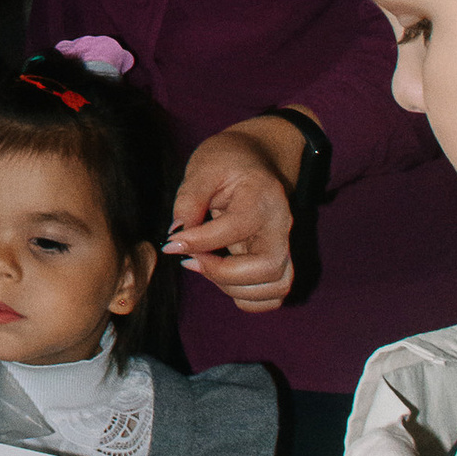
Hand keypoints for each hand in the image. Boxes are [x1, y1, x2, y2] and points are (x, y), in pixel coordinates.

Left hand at [164, 124, 299, 311]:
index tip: (172, 244)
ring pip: (276, 287)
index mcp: (263, 197)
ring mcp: (284, 245)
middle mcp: (281, 225)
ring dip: (236, 289)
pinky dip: (249, 297)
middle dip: (223, 274)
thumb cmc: (227, 161)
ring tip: (206, 268)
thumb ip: (189, 199)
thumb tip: (176, 235)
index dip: (201, 241)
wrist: (254, 158)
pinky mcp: (279, 259)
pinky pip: (274, 293)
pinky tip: (222, 279)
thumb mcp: (203, 167)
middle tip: (191, 261)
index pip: (238, 228)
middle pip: (268, 267)